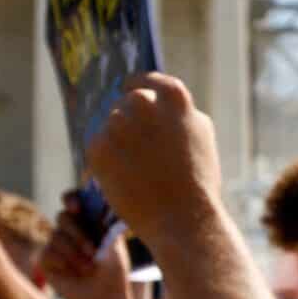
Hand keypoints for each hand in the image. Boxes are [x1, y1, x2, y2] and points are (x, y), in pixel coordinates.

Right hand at [40, 194, 134, 298]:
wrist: (103, 296)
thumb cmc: (113, 270)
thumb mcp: (116, 248)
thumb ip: (109, 228)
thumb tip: (106, 208)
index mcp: (87, 220)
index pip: (73, 199)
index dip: (71, 199)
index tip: (77, 208)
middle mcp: (69, 229)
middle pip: (63, 217)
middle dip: (78, 234)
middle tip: (93, 252)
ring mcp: (56, 243)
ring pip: (56, 237)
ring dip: (74, 254)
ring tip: (89, 269)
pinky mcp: (46, 259)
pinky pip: (48, 252)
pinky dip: (63, 262)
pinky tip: (72, 273)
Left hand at [86, 74, 222, 245]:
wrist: (182, 219)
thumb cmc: (198, 180)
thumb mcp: (200, 134)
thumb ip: (178, 112)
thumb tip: (155, 98)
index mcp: (173, 96)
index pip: (146, 79)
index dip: (138, 86)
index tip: (131, 92)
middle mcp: (142, 103)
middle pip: (126, 103)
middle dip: (129, 120)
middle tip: (139, 149)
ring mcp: (118, 124)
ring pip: (110, 125)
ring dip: (118, 141)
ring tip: (137, 170)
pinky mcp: (98, 147)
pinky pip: (97, 146)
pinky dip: (106, 160)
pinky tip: (125, 178)